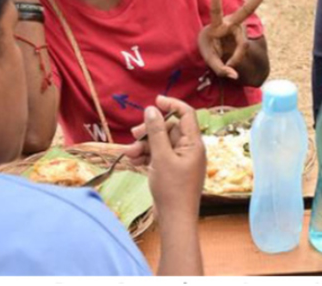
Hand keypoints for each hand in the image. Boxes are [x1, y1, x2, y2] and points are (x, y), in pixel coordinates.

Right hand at [123, 96, 205, 220]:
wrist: (174, 221)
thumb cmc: (172, 189)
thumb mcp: (161, 157)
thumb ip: (156, 132)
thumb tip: (152, 109)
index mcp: (193, 143)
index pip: (186, 114)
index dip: (172, 104)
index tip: (156, 101)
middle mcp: (189, 149)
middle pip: (169, 129)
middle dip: (150, 131)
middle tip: (134, 134)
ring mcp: (180, 160)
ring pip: (161, 143)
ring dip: (144, 145)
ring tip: (128, 153)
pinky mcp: (172, 171)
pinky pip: (158, 156)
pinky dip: (146, 156)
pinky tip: (132, 160)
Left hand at [196, 0, 271, 79]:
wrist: (213, 45)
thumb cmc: (208, 46)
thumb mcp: (208, 58)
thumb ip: (219, 68)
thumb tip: (234, 75)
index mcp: (216, 24)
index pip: (215, 9)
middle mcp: (231, 22)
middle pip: (248, 9)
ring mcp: (240, 27)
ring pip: (242, 47)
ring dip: (234, 58)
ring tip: (226, 62)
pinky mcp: (245, 34)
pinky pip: (243, 50)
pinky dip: (237, 59)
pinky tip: (231, 59)